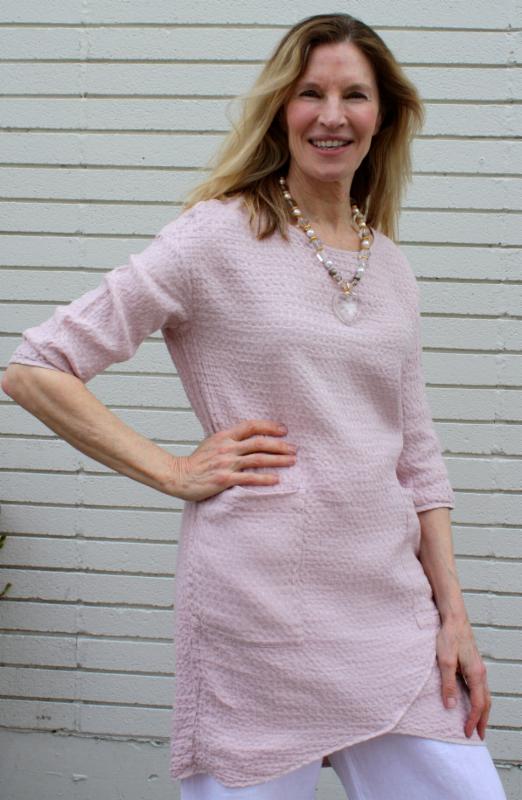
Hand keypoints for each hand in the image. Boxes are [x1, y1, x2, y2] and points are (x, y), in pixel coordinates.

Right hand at [169, 418, 297, 501]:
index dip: (269, 426)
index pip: (251, 426)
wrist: (179, 476)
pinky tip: (276, 479)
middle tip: (294, 448)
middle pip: (259, 442)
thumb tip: (250, 437)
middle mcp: (227, 447)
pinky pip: (249, 478)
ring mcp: (226, 463)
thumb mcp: (212, 443)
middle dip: (280, 445)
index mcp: (224, 436)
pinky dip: (264, 478)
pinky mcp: (224, 479)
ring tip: (292, 461)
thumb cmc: (196, 462)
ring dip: (277, 460)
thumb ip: (230, 440)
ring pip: (257, 458)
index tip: (284, 430)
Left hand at [436, 617, 490, 739]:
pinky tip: (472, 701)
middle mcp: (481, 672)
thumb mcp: (445, 661)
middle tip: (479, 735)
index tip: (467, 732)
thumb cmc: (449, 636)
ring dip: (482, 710)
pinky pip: (480, 687)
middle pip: (486, 702)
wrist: (454, 618)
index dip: (473, 720)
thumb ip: (448, 684)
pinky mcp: (473, 664)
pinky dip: (479, 699)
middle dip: (482, 720)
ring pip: (485, 695)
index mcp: (476, 674)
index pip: (478, 704)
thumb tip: (451, 706)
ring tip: (478, 722)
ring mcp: (478, 668)